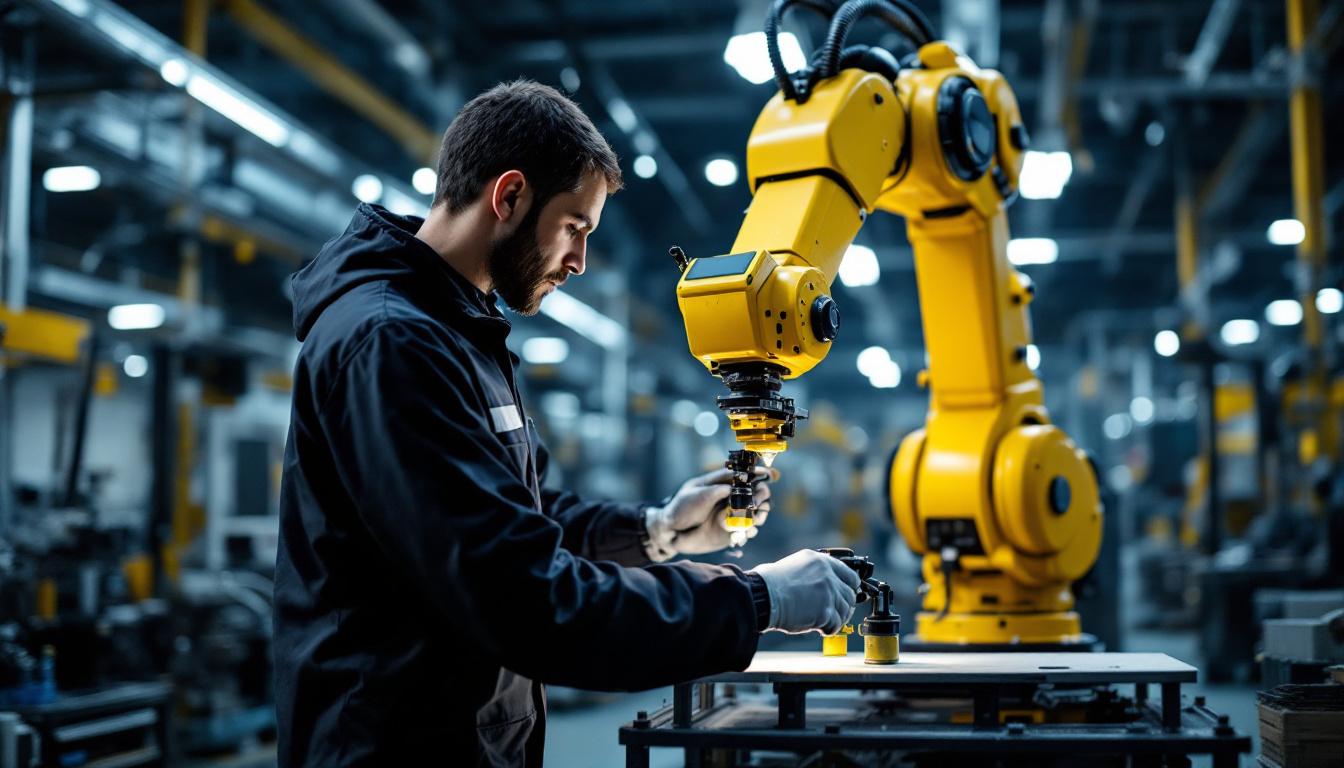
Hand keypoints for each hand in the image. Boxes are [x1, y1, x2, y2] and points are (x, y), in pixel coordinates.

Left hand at [643, 466, 776, 560]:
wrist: (671, 532)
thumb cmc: (681, 507)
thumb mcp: (695, 494)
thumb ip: (715, 490)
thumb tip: (735, 487)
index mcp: (722, 483)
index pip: (744, 474)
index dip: (757, 472)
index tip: (767, 474)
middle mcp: (731, 497)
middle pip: (757, 493)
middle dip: (761, 496)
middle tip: (755, 503)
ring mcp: (733, 514)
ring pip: (758, 512)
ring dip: (759, 515)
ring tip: (752, 521)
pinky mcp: (732, 531)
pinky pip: (749, 530)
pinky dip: (750, 531)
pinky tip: (743, 534)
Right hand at [750, 549, 860, 634]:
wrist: (763, 596)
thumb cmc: (772, 583)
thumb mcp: (797, 565)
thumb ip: (816, 572)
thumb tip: (828, 584)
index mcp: (821, 561)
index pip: (850, 575)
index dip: (850, 588)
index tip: (846, 595)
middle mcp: (828, 575)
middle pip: (850, 595)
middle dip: (844, 606)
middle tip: (834, 612)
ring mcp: (828, 593)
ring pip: (845, 611)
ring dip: (837, 619)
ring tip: (825, 621)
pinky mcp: (824, 611)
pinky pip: (836, 624)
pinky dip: (830, 628)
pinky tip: (820, 628)